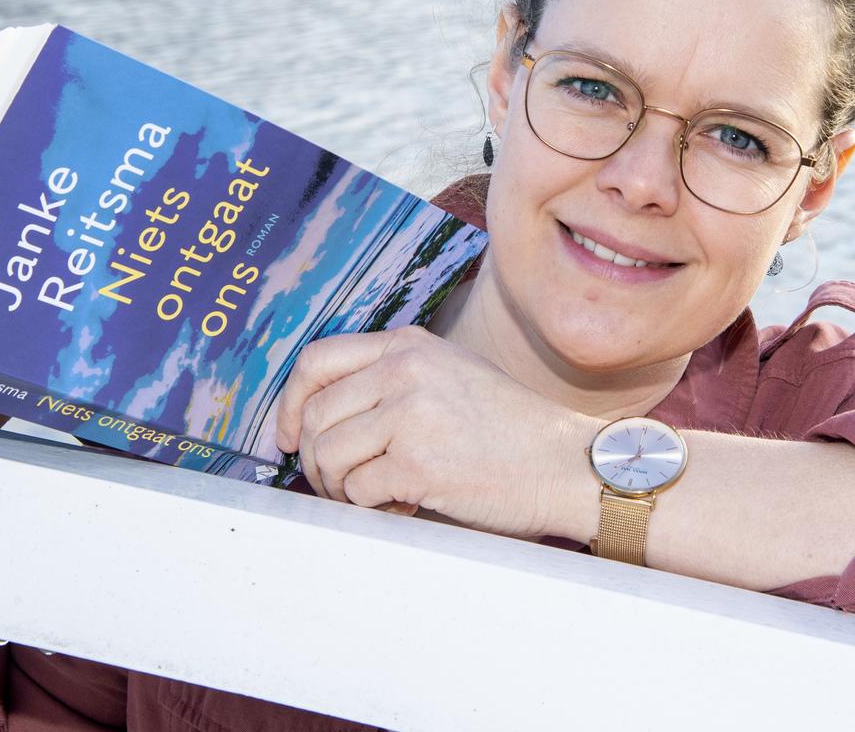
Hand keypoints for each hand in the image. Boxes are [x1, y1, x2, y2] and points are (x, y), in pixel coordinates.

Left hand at [274, 326, 600, 538]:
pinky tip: (403, 507)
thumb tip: (318, 419)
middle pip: (313, 414)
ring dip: (338, 489)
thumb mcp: (451, 375)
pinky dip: (370, 509)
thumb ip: (393, 381)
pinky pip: (357, 491)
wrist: (566, 464)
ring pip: (327, 455)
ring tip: (374, 498)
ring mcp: (410, 415)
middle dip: (313, 460)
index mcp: (409, 345)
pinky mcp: (418, 464)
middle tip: (337, 485)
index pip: (316, 360)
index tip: (287, 437)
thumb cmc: (511, 430)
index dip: (288, 403)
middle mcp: (405, 370)